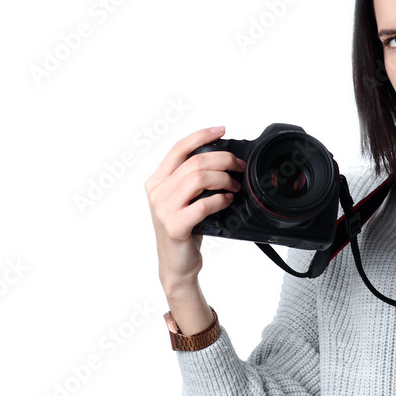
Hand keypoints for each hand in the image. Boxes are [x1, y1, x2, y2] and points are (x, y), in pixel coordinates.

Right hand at [144, 126, 246, 295]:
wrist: (177, 265)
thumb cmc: (185, 230)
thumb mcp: (184, 200)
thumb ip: (193, 180)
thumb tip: (223, 160)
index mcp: (157, 181)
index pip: (178, 148)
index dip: (201, 136)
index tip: (221, 130)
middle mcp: (157, 192)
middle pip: (194, 162)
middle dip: (223, 160)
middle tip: (238, 168)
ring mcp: (164, 209)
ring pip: (198, 179)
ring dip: (223, 179)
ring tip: (234, 187)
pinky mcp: (175, 226)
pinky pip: (203, 204)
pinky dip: (220, 200)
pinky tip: (227, 202)